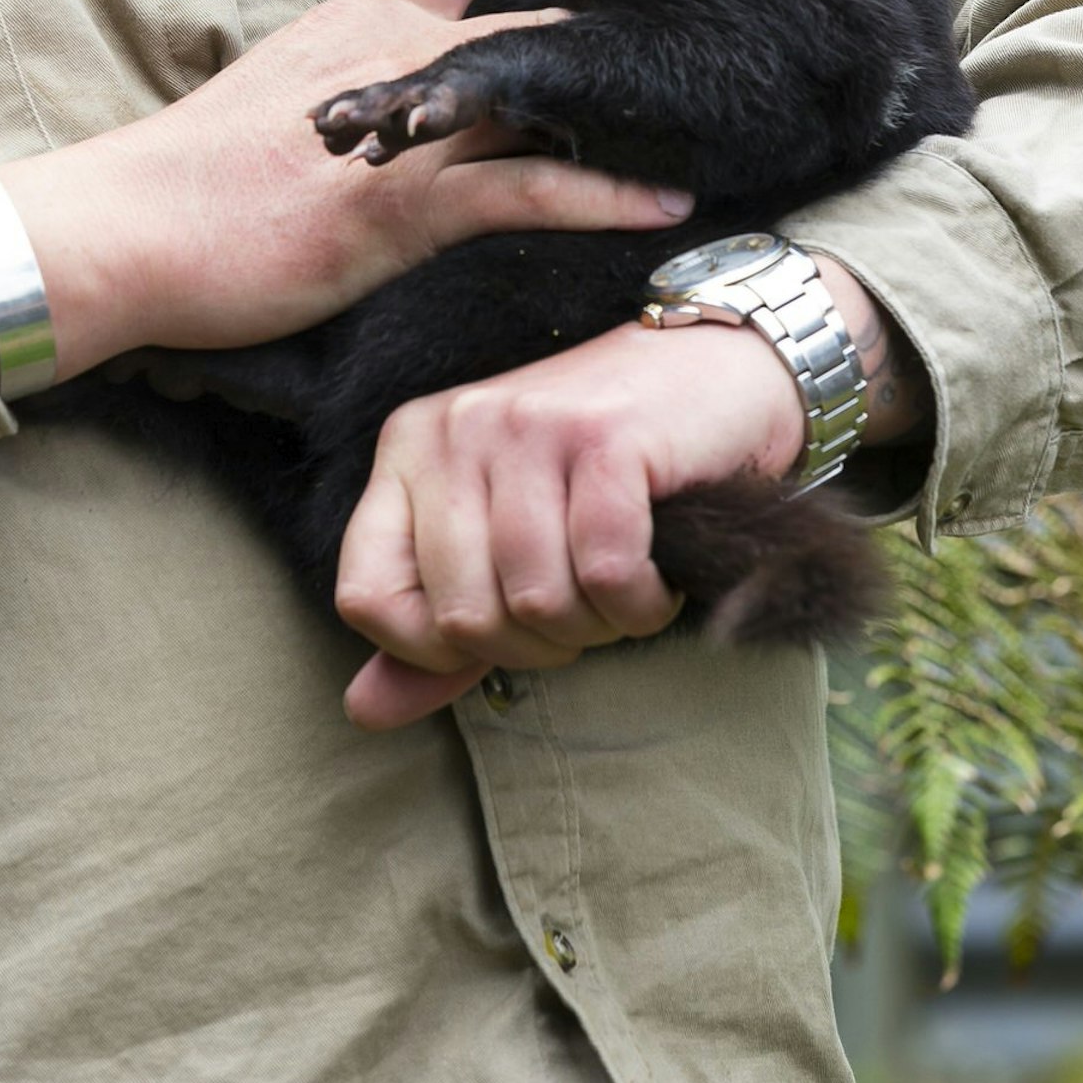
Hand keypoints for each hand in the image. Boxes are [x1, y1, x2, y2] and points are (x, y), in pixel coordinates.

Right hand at [0, 0, 693, 378]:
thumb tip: (390, 93)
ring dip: (628, 104)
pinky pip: (523, 189)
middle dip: (616, 5)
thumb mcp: (283, 99)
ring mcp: (404, 127)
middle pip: (529, 12)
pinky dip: (598, 196)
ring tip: (722, 98)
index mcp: (360, 20)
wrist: (127, 223)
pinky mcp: (403, 205)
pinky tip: (662, 202)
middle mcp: (393, 54)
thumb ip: (352, 85)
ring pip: (539, 90)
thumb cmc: (192, 173)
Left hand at [334, 317, 804, 728]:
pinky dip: (642, 601)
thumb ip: (433, 629)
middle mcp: (455, 428)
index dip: (435, 651)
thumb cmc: (604, 470)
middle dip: (536, 645)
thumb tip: (364, 711)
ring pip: (535, 603)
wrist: (717, 370)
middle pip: (461, 618)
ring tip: (623, 583)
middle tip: (584, 602)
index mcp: (409, 448)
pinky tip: (658, 572)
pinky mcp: (603, 437)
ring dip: (598, 626)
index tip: (503, 625)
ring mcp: (527, 426)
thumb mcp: (500, 540)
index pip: (367, 597)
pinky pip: (607, 574)